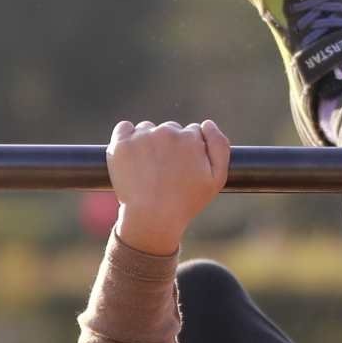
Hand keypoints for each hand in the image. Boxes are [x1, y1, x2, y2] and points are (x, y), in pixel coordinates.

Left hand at [107, 119, 230, 254]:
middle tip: (164, 172)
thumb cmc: (186, 202)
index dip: (189, 151)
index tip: (182, 168)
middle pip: (170, 129)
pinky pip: (124, 128)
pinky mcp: (121, 144)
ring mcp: (142, 137)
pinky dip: (126, 137)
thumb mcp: (217, 179)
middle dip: (169, 146)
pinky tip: (130, 155)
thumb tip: (207, 124)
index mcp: (190, 137)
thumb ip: (220, 146)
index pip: (192, 132)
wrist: (152, 218)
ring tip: (147, 170)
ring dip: (148, 142)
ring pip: (147, 129)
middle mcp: (167, 131)